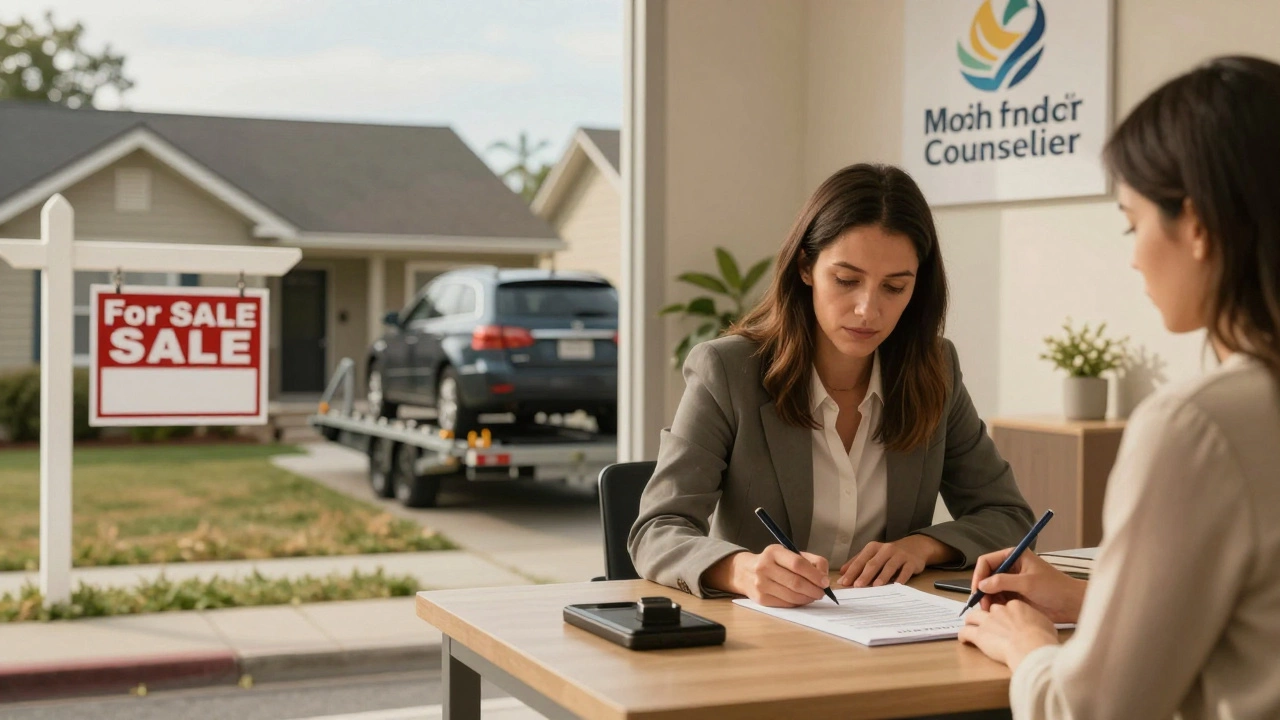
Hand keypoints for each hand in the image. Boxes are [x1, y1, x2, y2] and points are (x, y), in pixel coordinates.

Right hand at [704, 545, 829, 606]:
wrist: (745, 572)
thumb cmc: (774, 562)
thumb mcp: (788, 553)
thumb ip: (810, 560)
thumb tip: (824, 577)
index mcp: (773, 552)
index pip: (798, 564)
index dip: (814, 575)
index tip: (825, 582)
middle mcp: (764, 567)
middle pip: (796, 582)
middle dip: (814, 590)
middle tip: (822, 592)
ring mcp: (761, 584)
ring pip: (792, 596)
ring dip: (807, 598)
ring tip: (813, 596)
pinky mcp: (761, 599)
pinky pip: (786, 603)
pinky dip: (798, 603)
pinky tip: (801, 599)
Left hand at [836, 535, 954, 587]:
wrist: (915, 547)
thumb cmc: (889, 554)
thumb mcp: (873, 554)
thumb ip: (857, 563)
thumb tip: (841, 574)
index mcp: (873, 547)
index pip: (860, 560)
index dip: (852, 571)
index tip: (844, 582)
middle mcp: (886, 549)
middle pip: (873, 563)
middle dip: (864, 575)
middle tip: (857, 586)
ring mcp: (899, 555)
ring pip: (889, 566)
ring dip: (882, 577)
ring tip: (875, 586)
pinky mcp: (911, 562)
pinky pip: (906, 571)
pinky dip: (901, 578)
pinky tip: (896, 585)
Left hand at [958, 600, 1058, 669]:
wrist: (1032, 648)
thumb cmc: (1043, 638)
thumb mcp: (1045, 624)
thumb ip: (1037, 620)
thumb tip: (1038, 624)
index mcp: (1016, 606)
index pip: (1007, 605)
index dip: (1006, 612)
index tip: (1006, 619)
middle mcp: (1000, 610)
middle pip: (990, 608)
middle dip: (989, 615)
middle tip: (989, 623)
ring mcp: (988, 621)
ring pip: (973, 616)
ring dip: (971, 621)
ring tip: (971, 626)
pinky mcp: (979, 635)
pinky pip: (966, 632)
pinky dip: (963, 635)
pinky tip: (964, 639)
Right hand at [970, 548, 1086, 623]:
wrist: (1071, 605)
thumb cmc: (1054, 588)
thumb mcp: (1027, 583)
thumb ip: (1002, 582)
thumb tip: (982, 585)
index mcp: (1014, 556)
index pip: (987, 561)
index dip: (979, 575)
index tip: (977, 590)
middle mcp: (1011, 567)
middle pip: (986, 575)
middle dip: (982, 589)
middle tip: (981, 604)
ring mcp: (1012, 581)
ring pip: (991, 589)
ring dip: (988, 599)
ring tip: (991, 611)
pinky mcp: (1015, 594)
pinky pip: (998, 598)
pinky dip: (996, 605)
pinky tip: (998, 612)